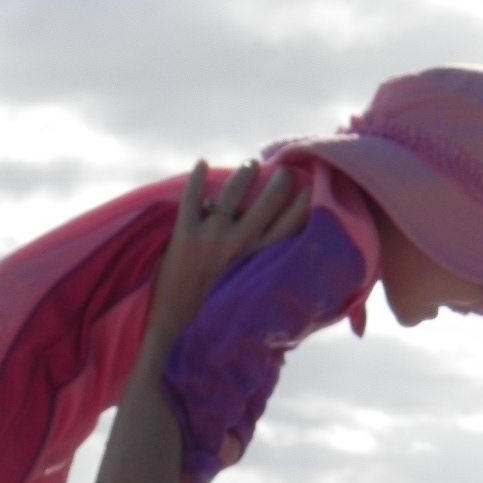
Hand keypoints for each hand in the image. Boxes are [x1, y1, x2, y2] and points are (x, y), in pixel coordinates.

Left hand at [149, 160, 309, 339]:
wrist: (173, 320)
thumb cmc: (212, 311)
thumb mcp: (246, 294)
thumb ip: (259, 275)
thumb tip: (282, 269)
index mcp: (255, 261)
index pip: (287, 228)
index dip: (301, 205)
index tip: (309, 188)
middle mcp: (237, 246)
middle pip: (267, 203)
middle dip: (279, 183)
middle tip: (283, 171)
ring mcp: (210, 237)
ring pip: (232, 193)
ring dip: (244, 174)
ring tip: (250, 165)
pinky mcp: (184, 234)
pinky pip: (191, 198)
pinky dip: (196, 178)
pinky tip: (202, 163)